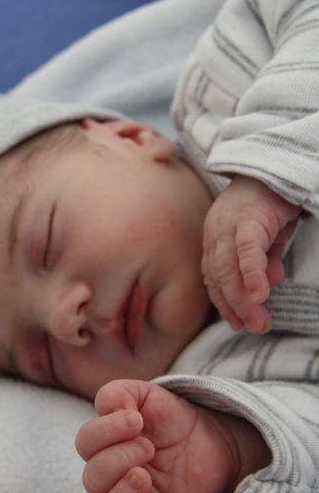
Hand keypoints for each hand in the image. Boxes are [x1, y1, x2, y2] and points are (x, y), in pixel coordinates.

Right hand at [75, 380, 267, 492]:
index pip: (85, 445)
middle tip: (149, 447)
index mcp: (107, 447)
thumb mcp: (147, 395)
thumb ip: (120, 393)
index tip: (137, 420)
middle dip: (118, 459)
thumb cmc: (171, 418)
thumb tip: (107, 408)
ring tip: (143, 477)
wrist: (213, 437)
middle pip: (92, 481)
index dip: (105, 431)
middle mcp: (115, 480)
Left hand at [202, 176, 300, 332]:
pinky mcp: (250, 218)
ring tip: (259, 320)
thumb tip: (265, 288)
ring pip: (229, 269)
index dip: (224, 302)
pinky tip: (260, 294)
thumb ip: (263, 264)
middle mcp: (216, 232)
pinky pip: (247, 251)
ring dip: (243, 298)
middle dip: (235, 307)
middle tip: (254, 327)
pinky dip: (251, 275)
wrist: (279, 165)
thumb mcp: (266, 240)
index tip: (237, 323)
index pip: (213, 277)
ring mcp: (229, 225)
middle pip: (218, 277)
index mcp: (215, 239)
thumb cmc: (270, 203)